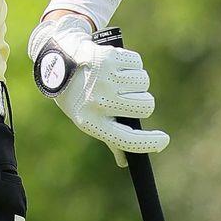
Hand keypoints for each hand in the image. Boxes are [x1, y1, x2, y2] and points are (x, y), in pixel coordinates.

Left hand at [28, 12, 169, 165]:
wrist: (56, 60)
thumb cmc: (76, 94)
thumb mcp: (86, 118)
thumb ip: (109, 138)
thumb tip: (126, 162)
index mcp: (91, 122)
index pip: (128, 140)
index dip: (149, 143)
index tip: (163, 140)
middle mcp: (99, 102)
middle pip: (145, 106)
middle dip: (142, 100)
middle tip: (127, 95)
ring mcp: (104, 79)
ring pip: (143, 83)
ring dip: (136, 80)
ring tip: (117, 77)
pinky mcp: (109, 58)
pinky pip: (137, 63)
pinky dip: (131, 63)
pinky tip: (114, 63)